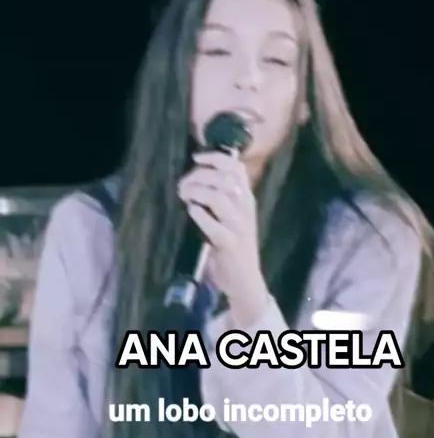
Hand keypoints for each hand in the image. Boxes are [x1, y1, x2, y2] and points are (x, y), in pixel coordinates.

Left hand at [178, 151, 269, 326]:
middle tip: (182, 186)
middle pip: (224, 179)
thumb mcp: (232, 215)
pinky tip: (191, 212)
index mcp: (247, 198)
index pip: (236, 168)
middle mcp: (245, 209)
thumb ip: (221, 194)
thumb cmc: (233, 244)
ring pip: (219, 198)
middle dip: (199, 175)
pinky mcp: (230, 245)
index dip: (215, 158)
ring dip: (197, 192)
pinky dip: (199, 215)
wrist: (244, 280)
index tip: (196, 157)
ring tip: (185, 196)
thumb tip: (198, 173)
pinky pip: (214, 226)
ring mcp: (239, 227)